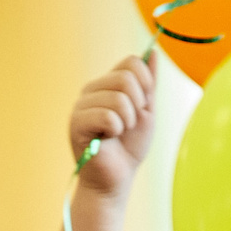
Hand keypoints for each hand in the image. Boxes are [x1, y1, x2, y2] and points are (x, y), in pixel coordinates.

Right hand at [68, 54, 156, 198]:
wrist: (116, 178)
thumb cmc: (129, 148)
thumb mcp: (146, 111)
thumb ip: (149, 84)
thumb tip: (154, 52)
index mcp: (107, 84)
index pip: (131, 62)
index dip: (146, 83)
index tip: (143, 105)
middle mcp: (91, 90)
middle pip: (126, 78)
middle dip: (138, 105)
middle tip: (129, 124)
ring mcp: (81, 105)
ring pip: (119, 98)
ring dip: (128, 121)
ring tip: (119, 133)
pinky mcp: (76, 123)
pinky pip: (108, 116)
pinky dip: (116, 130)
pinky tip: (107, 139)